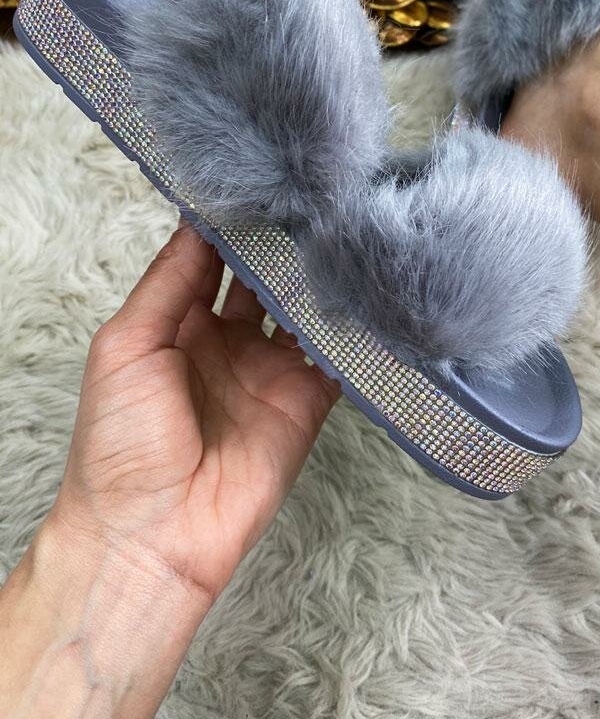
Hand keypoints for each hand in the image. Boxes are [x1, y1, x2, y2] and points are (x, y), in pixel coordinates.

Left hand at [0, 221, 338, 718]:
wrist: (152, 534)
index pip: (211, 258)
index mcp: (177, 323)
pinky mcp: (306, 401)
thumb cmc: (119, 444)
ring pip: (302, 310)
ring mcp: (268, 371)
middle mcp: (227, 341)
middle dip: (282, 244)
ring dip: (317, 280)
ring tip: (339, 234)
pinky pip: (335, 356)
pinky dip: (350, 329)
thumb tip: (199, 219)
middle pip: (263, 278)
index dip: (232, 224)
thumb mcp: (127, 345)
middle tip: (310, 201)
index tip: (258, 184)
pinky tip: (361, 292)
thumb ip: (169, 281)